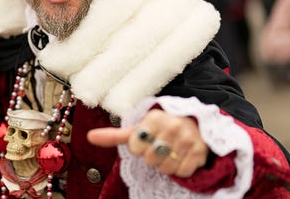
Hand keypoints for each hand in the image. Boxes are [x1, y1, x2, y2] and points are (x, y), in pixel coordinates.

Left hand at [87, 109, 208, 176]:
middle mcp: (172, 126)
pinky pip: (182, 172)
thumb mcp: (139, 128)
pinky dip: (181, 169)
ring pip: (165, 168)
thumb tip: (89, 137)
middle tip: (161, 146)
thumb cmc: (162, 127)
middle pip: (149, 160)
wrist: (197, 124)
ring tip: (172, 151)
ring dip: (166, 164)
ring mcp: (187, 138)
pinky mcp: (200, 152)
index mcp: (154, 118)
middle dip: (153, 157)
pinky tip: (183, 156)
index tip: (148, 140)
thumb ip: (114, 135)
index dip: (139, 148)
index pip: (134, 147)